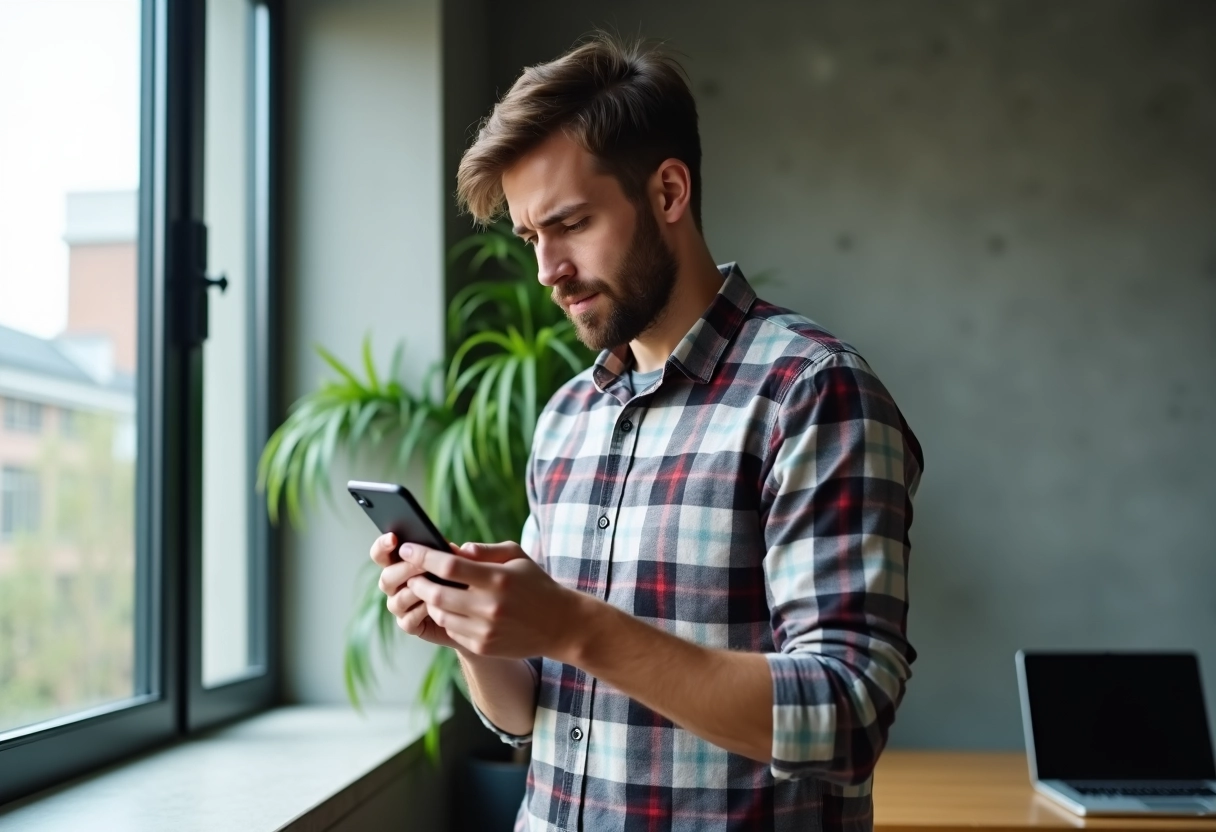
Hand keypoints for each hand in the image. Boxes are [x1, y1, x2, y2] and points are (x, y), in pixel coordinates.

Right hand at [370, 532, 459, 648]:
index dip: (382, 546)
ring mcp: (400, 606)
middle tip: (423, 565)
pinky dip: (421, 612)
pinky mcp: (409, 625)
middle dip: (405, 570)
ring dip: (415, 592)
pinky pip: (408, 620)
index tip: (393, 537)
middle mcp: (395, 585)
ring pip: (397, 600)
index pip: (381, 554)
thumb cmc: (459, 581)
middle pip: (386, 577)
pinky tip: (435, 607)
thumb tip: (453, 547)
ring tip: (434, 586)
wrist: (468, 613)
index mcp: (399, 564)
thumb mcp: (458, 563)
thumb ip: (452, 554)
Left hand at [403, 541, 578, 659]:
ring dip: (429, 601)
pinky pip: (452, 630)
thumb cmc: (536, 584)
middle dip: (418, 582)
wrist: (560, 625)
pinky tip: (448, 609)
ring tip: (429, 590)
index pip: (449, 566)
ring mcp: (485, 630)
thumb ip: (485, 550)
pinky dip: (445, 618)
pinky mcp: (483, 646)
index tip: (408, 548)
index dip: (423, 556)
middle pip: (437, 594)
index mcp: (498, 579)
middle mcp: (490, 606)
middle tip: (411, 574)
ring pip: (440, 615)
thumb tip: (453, 549)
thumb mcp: (517, 557)